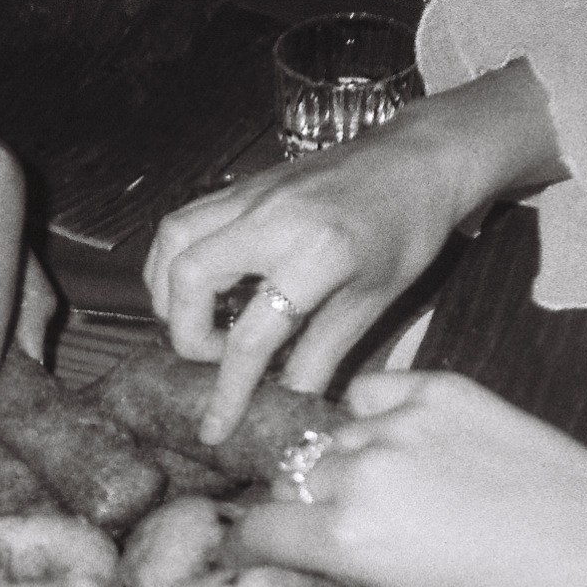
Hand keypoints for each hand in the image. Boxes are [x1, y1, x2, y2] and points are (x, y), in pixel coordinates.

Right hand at [143, 60, 565, 444]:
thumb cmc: (408, 231)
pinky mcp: (241, 186)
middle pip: (189, 280)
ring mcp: (249, 195)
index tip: (216, 427)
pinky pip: (183, 223)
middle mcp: (271, 219)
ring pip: (172, 243)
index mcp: (315, 254)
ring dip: (168, 294)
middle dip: (187, 335)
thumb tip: (286, 402)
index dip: (228, 390)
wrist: (418, 160)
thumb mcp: (374, 301)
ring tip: (196, 324)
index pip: (251, 336)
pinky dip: (173, 262)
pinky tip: (196, 288)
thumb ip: (323, 354)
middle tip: (217, 359)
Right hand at [234, 372, 586, 586]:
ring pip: (334, 438)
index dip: (255, 549)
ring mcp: (401, 421)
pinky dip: (375, 415)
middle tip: (349, 533)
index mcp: (348, 538)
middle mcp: (361, 470)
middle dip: (305, 510)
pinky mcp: (441, 387)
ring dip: (344, 465)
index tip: (268, 556)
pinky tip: (407, 444)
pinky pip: (373, 392)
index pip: (258, 530)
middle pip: (293, 482)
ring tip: (392, 492)